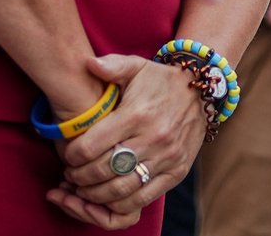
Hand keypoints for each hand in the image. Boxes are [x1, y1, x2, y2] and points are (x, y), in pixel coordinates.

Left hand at [49, 54, 207, 224]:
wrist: (203, 91)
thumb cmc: (161, 80)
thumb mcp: (138, 66)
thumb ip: (112, 65)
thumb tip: (88, 64)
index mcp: (137, 114)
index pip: (90, 147)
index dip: (71, 156)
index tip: (67, 155)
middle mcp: (153, 138)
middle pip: (101, 171)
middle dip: (78, 177)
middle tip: (71, 173)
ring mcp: (167, 157)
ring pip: (119, 190)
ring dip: (94, 194)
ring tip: (85, 187)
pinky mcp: (176, 172)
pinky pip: (142, 199)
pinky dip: (118, 204)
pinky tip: (107, 196)